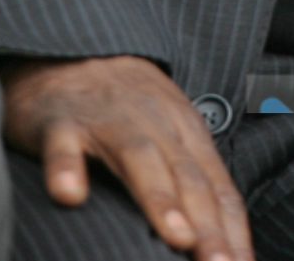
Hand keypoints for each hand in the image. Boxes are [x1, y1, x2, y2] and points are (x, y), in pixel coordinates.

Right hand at [0, 54, 251, 259]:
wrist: (72, 52)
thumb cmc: (124, 111)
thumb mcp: (166, 139)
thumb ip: (188, 184)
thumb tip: (215, 244)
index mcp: (186, 135)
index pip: (217, 188)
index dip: (233, 230)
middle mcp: (155, 126)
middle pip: (188, 178)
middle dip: (209, 226)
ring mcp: (108, 120)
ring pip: (139, 158)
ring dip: (160, 198)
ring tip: (177, 237)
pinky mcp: (60, 120)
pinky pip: (63, 145)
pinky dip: (67, 167)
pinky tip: (69, 196)